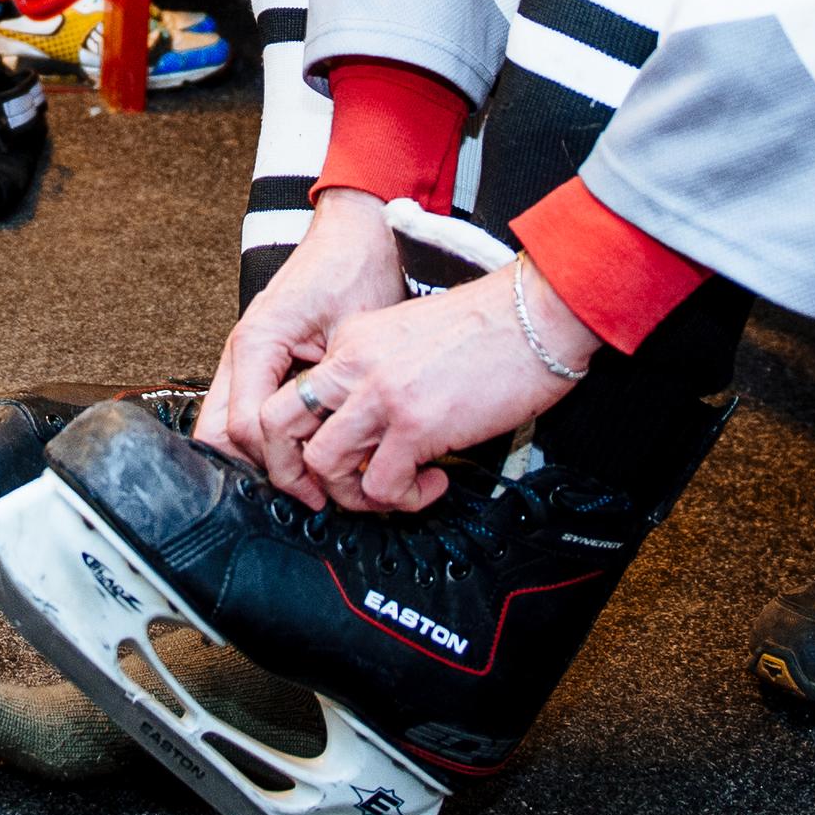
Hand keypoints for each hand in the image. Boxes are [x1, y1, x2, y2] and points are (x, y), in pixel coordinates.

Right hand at [201, 197, 408, 494]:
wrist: (356, 230)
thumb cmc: (356, 268)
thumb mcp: (355, 334)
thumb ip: (334, 390)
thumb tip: (339, 451)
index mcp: (257, 342)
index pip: (246, 428)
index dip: (282, 467)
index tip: (320, 491)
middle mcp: (242, 350)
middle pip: (220, 435)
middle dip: (261, 470)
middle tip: (310, 493)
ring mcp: (247, 355)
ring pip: (228, 426)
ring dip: (264, 456)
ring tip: (313, 477)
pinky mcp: (261, 359)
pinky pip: (247, 409)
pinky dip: (270, 436)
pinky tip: (309, 447)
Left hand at [285, 263, 601, 514]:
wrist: (534, 315)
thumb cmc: (490, 326)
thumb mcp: (410, 334)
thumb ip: (380, 370)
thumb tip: (375, 425)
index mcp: (351, 340)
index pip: (294, 394)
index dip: (309, 435)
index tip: (343, 453)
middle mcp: (354, 364)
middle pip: (280, 425)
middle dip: (300, 469)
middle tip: (339, 486)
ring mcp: (380, 395)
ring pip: (322, 463)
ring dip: (352, 492)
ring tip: (392, 490)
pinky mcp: (415, 425)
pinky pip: (380, 485)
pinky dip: (401, 499)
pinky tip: (431, 485)